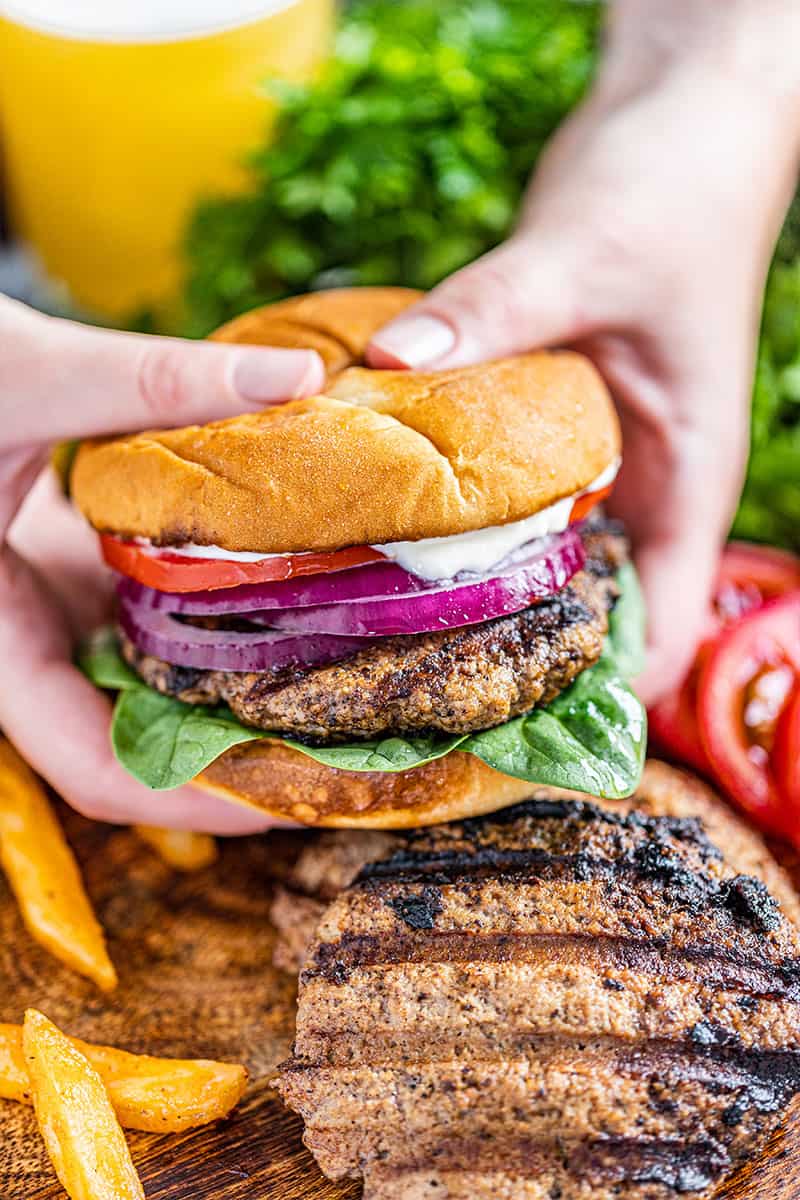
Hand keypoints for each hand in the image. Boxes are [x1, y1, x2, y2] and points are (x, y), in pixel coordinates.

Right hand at [0, 296, 323, 830]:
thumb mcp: (28, 376)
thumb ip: (151, 380)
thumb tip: (294, 376)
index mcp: (2, 641)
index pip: (97, 769)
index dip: (197, 800)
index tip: (297, 795)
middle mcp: (39, 643)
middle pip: (145, 743)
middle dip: (245, 761)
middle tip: (356, 752)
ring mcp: (66, 611)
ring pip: (161, 685)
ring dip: (248, 696)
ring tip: (352, 690)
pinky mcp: (88, 573)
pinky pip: (165, 623)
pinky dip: (230, 622)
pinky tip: (303, 600)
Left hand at [367, 3, 799, 704]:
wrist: (676, 122)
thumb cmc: (674, 193)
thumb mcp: (588, 254)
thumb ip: (497, 311)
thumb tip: (390, 364)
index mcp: (687, 479)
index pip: (657, 625)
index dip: (595, 690)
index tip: (504, 728)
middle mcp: (640, 482)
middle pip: (586, 605)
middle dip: (514, 654)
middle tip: (404, 689)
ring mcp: (591, 452)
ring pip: (535, 551)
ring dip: (470, 583)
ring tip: (372, 625)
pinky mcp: (542, 416)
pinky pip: (495, 483)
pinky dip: (446, 506)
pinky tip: (372, 518)